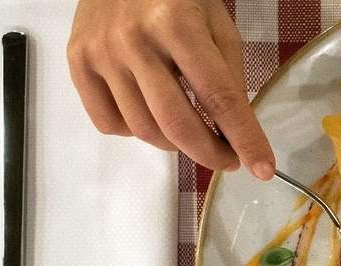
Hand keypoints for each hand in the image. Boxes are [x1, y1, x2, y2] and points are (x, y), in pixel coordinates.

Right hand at [67, 0, 274, 175]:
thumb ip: (229, 77)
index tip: (263, 169)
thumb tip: (237, 135)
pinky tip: (149, 112)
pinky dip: (135, 132)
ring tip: (189, 128)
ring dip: (175, 144)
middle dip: (210, 154)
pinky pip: (110, 123)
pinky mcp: (77, 59)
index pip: (218, 96)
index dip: (244, 139)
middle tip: (228, 159)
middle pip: (176, 124)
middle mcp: (134, 39)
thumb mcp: (217, 23)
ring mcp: (101, 50)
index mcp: (176, 22)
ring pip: (144, 130)